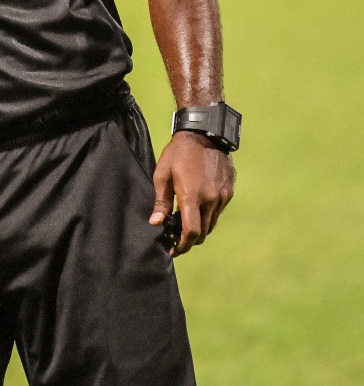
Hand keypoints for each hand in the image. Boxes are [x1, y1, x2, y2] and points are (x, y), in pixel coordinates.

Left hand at [150, 130, 234, 255]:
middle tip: (175, 240)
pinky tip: (196, 211)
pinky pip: (218, 212)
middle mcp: (211, 200)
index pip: (191, 232)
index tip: (173, 251)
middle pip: (203, 233)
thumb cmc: (178, 154)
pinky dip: (207, 217)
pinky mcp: (229, 192)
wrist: (204, 134)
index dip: (182, 245)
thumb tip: (157, 224)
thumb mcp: (162, 175)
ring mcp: (222, 196)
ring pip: (212, 224)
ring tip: (183, 226)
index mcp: (192, 196)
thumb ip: (161, 201)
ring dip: (199, 230)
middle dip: (189, 240)